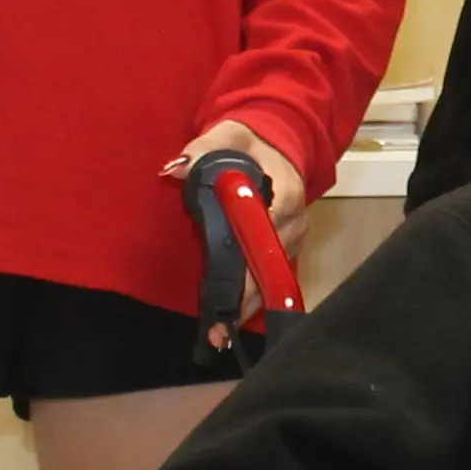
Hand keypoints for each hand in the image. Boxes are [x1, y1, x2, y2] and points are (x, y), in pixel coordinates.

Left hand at [166, 119, 307, 319]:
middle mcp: (294, 221)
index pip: (266, 234)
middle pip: (270, 264)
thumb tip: (175, 168)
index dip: (247, 266)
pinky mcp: (287, 247)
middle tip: (218, 330)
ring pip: (272, 276)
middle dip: (245, 298)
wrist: (280, 143)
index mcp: (285, 192)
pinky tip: (232, 318)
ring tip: (221, 333)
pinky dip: (252, 295)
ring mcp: (293, 237)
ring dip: (247, 304)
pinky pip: (271, 274)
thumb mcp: (227, 136)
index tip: (228, 292)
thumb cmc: (251, 141)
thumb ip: (201, 149)